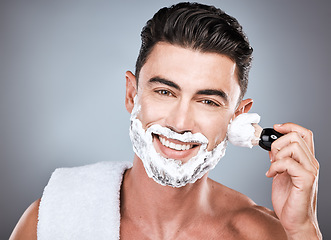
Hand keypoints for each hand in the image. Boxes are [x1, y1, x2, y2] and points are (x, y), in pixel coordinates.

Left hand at [265, 123, 320, 238]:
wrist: (295, 221)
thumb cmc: (289, 200)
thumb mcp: (280, 174)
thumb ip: (279, 160)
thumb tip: (271, 149)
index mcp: (306, 160)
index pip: (304, 134)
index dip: (290, 126)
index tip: (276, 127)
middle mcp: (310, 163)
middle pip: (296, 136)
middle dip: (278, 143)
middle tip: (272, 158)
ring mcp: (310, 171)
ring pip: (293, 146)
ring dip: (277, 155)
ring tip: (273, 168)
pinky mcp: (306, 180)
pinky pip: (288, 163)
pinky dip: (275, 167)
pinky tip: (271, 176)